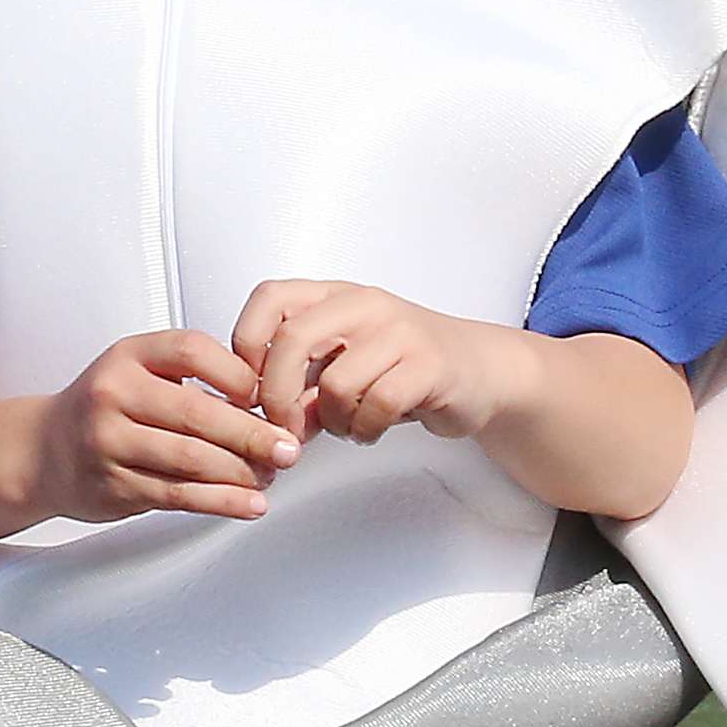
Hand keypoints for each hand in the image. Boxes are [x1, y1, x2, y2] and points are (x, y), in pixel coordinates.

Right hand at [18, 330, 301, 523]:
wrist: (44, 451)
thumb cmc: (107, 408)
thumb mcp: (138, 370)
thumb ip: (192, 375)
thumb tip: (268, 399)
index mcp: (127, 356)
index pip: (192, 352)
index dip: (239, 374)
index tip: (269, 396)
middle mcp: (113, 395)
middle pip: (197, 413)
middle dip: (253, 435)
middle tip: (288, 448)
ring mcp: (108, 443)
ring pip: (191, 459)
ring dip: (242, 473)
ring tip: (271, 476)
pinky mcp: (113, 486)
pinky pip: (178, 495)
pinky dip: (222, 501)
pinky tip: (249, 503)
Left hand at [229, 278, 527, 447]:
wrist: (480, 370)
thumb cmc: (402, 367)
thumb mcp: (341, 365)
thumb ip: (298, 382)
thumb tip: (257, 416)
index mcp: (335, 297)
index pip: (270, 298)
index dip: (246, 343)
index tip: (250, 388)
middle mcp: (365, 304)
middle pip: (292, 340)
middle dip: (277, 396)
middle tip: (284, 428)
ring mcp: (400, 331)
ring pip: (334, 383)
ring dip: (331, 420)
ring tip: (347, 425)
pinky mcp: (430, 364)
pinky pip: (376, 405)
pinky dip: (364, 429)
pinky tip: (370, 429)